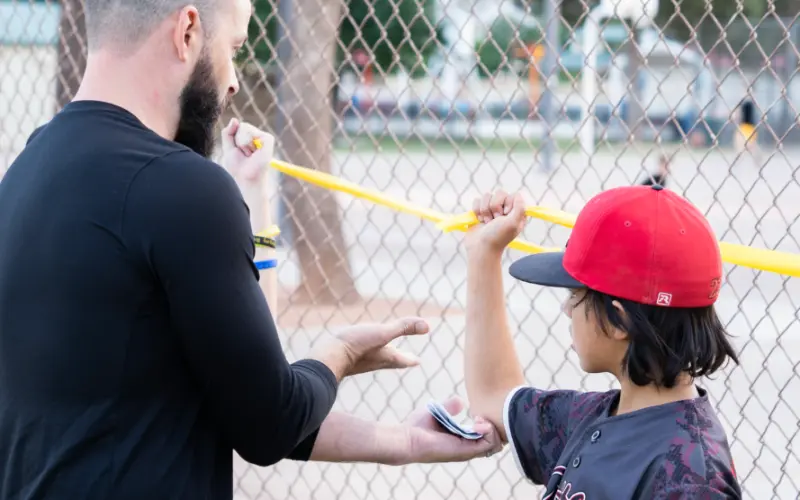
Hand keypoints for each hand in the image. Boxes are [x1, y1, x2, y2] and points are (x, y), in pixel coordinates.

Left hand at [220, 118, 273, 181]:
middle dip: (237, 140)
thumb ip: (228, 133)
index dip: (233, 139)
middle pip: (241, 126)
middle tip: (243, 154)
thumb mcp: (228, 148)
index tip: (238, 152)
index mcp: (250, 140)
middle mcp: (258, 138)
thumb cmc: (237, 168)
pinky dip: (247, 143)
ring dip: (241, 143)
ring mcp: (263, 139)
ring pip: (245, 127)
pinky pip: (252, 132)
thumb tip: (234, 119)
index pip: (237, 127)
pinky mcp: (268, 140)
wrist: (245, 179)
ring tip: (248, 154)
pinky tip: (253, 152)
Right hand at [312, 318, 428, 379]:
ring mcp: (360, 362)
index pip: (403, 360)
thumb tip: (427, 326)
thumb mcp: (382, 333)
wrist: (328, 358)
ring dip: (383, 357)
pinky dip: (366, 353)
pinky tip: (359, 350)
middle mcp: (374, 362)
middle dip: (399, 359)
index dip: (410, 359)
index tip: (418, 361)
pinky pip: (360, 356)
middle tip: (407, 360)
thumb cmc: (356, 346)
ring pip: (375, 360)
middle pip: (391, 362)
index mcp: (386, 357)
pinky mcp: (347, 359)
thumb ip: (403, 327)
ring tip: (385, 354)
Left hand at [399, 396, 502, 463]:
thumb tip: (462, 402)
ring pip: (496, 444)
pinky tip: (478, 422)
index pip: (488, 436)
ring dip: (493, 428)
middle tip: (481, 416)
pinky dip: (489, 431)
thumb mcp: (440, 412)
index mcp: (462, 440)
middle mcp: (467, 448)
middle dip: (495, 425)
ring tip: (479, 419)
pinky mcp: (465, 451)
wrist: (406, 438)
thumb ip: (452, 407)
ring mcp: (468, 451)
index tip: (479, 413)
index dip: (489, 423)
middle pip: (497, 442)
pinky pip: (490, 444)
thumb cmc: (418, 427)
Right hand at [464, 190, 526, 253]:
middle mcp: (505, 209)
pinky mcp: (480, 211)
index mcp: (516, 212)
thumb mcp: (513, 223)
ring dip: (485, 210)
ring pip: (487, 195)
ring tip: (487, 222)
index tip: (505, 215)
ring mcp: (492, 209)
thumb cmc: (498, 237)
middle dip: (494, 207)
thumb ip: (520, 207)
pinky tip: (480, 221)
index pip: (512, 195)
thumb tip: (518, 194)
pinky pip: (477, 200)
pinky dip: (477, 211)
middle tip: (495, 220)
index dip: (507, 204)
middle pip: (499, 193)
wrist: (480, 247)